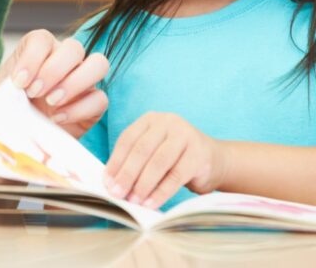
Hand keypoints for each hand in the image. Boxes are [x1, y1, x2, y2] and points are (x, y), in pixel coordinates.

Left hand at [0, 30, 108, 138]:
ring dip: (75, 82)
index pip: (42, 39)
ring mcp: (82, 80)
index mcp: (38, 50)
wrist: (17, 134)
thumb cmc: (5, 109)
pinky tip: (57, 119)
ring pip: (98, 64)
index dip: (32, 58)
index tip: (18, 82)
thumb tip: (6, 96)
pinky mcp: (93, 105)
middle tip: (34, 92)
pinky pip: (100, 99)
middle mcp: (64, 59)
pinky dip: (80, 109)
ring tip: (51, 102)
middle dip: (54, 70)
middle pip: (74, 47)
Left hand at [104, 112, 228, 208]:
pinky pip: (176, 175)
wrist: (215, 160)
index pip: (127, 139)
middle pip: (141, 150)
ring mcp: (185, 135)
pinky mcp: (198, 154)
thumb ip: (135, 161)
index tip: (107, 182)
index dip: (116, 162)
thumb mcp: (153, 152)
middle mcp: (167, 122)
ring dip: (143, 184)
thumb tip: (111, 183)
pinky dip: (161, 192)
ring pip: (158, 162)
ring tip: (134, 201)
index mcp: (150, 119)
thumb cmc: (176, 159)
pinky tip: (151, 203)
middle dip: (127, 174)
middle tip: (117, 194)